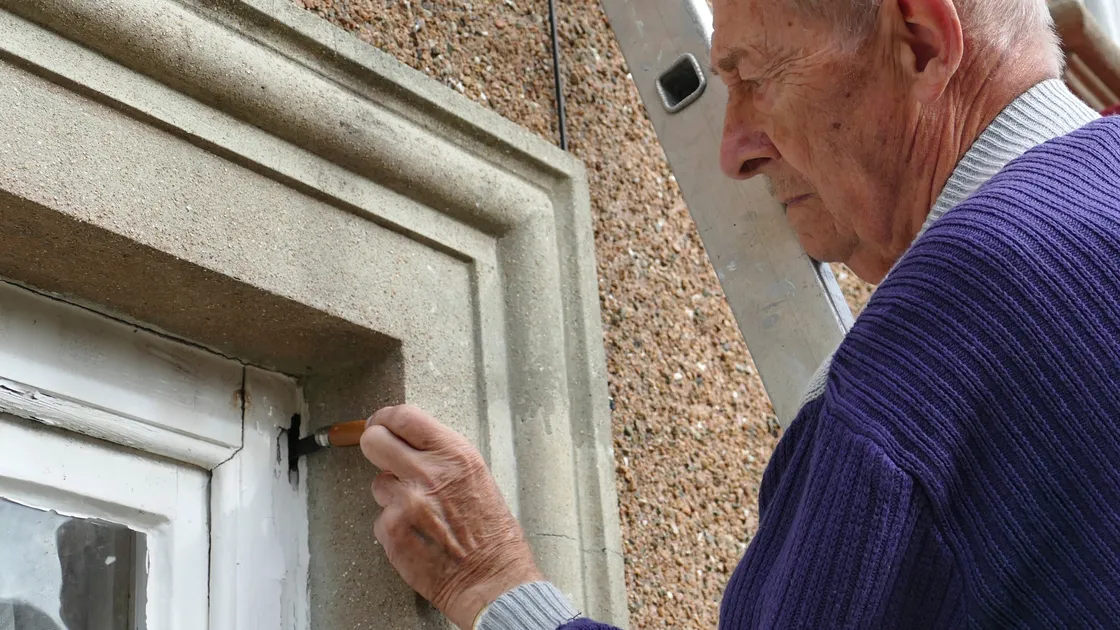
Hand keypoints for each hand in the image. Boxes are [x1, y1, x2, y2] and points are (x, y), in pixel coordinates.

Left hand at [359, 405, 541, 628]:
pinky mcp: (392, 529)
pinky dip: (395, 525)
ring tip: (420, 511)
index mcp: (454, 454)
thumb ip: (442, 456)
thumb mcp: (476, 476)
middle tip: (382, 454)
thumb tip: (410, 442)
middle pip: (374, 440)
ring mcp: (407, 501)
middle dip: (375, 445)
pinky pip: (381, 516)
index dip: (386, 418)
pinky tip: (417, 534)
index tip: (381, 423)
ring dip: (392, 493)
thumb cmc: (490, 533)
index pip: (404, 416)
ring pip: (379, 483)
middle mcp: (429, 472)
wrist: (491, 578)